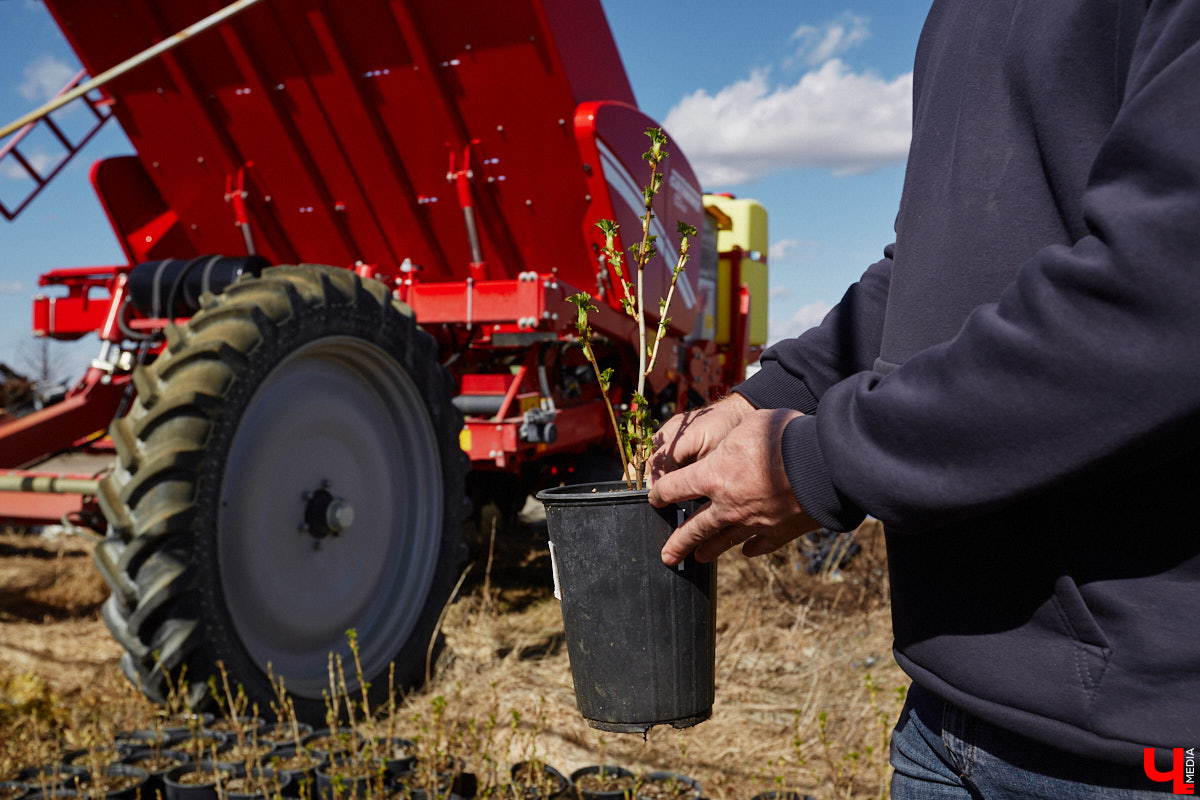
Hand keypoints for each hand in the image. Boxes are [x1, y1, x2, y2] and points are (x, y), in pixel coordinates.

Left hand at [648, 407, 819, 564]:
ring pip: (724, 541)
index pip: (675, 489)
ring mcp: (753, 522)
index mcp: (713, 476)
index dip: (661, 494)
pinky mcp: (779, 532)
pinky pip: (759, 544)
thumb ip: (731, 443)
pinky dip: (751, 548)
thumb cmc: (783, 437)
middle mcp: (727, 506)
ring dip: (709, 550)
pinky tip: (746, 551)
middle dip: (678, 542)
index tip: (656, 498)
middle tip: (667, 556)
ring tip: (698, 558)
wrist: (823, 464)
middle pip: (695, 528)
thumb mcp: (747, 427)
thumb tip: (729, 448)